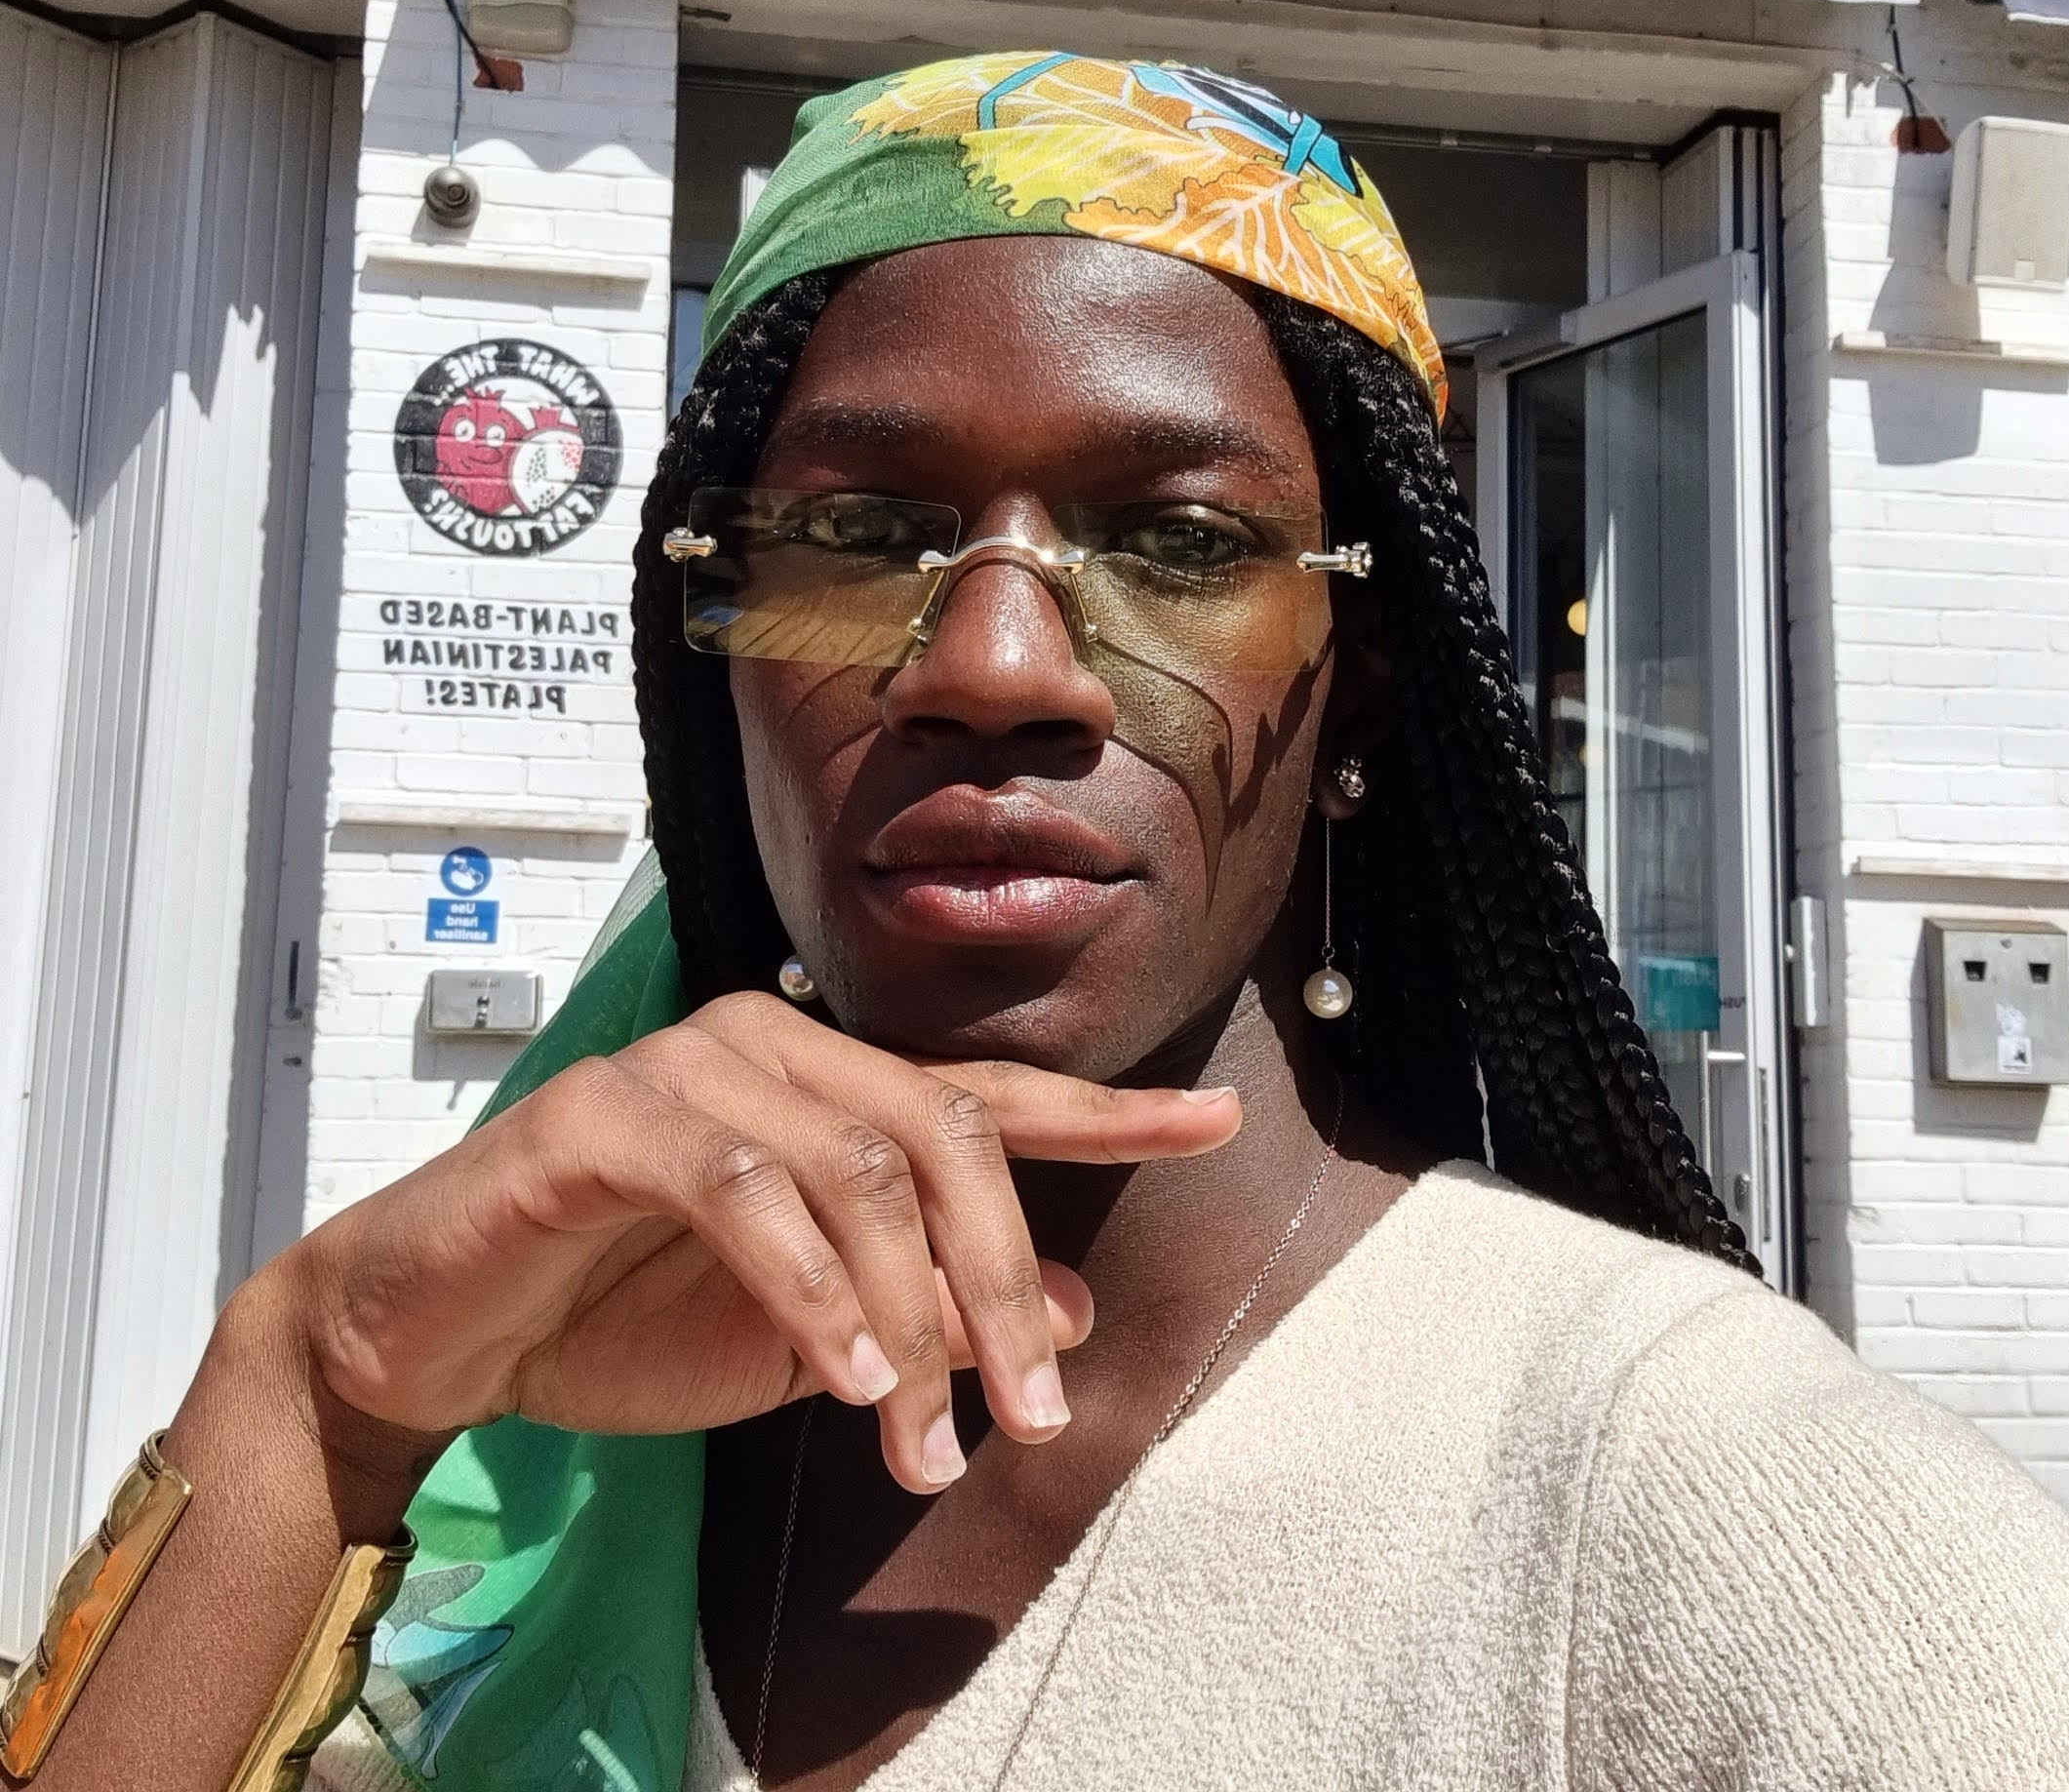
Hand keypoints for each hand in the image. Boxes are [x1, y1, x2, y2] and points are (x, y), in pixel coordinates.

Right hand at [257, 993, 1241, 1493]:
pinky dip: (812, 1291)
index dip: (1107, 1112)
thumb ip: (931, 1310)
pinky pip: (744, 1187)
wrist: (438, 1335)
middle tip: (1033, 1412)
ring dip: (911, 1315)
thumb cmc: (622, 1317)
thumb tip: (1073, 1310)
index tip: (1211, 1123)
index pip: (988, 1094)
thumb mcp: (813, 1339)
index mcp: (829, 1084)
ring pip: (859, 1164)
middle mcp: (772, 1046)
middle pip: (944, 1133)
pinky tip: (844, 1376)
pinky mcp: (606, 1114)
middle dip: (1004, 1279)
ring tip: (922, 1441)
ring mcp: (689, 1067)